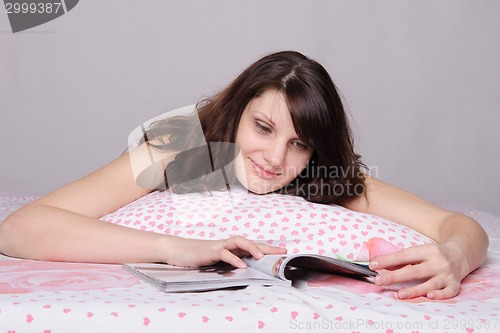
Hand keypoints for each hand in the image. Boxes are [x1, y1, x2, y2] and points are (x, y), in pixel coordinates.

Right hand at [164, 235, 286, 268]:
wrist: (176, 250)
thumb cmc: (196, 256)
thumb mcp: (215, 261)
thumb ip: (228, 263)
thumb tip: (243, 270)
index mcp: (229, 247)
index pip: (251, 246)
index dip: (267, 248)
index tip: (282, 251)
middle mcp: (226, 244)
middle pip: (250, 242)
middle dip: (266, 247)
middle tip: (281, 252)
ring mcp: (218, 246)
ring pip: (238, 242)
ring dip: (251, 248)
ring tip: (260, 258)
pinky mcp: (209, 252)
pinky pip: (223, 253)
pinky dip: (233, 259)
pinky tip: (241, 266)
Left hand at [368, 242, 467, 299]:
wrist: (462, 253)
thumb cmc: (434, 254)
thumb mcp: (420, 251)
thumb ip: (402, 259)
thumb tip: (381, 266)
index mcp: (427, 250)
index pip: (404, 256)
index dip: (387, 260)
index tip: (373, 265)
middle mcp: (438, 262)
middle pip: (414, 271)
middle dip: (395, 276)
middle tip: (379, 281)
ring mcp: (447, 274)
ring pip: (430, 284)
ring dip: (414, 290)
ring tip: (399, 294)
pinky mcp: (456, 284)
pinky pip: (449, 292)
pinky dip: (440, 295)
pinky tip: (429, 296)